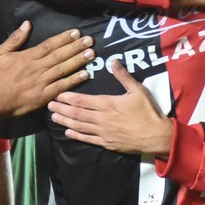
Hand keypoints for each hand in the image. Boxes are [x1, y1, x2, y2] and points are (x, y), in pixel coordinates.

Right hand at [0, 23, 92, 122]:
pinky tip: (85, 74)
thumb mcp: (0, 53)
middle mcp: (36, 68)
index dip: (64, 38)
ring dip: (78, 61)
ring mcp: (41, 83)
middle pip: (59, 55)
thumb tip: (27, 24)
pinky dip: (73, 80)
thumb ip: (15, 39)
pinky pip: (61, 87)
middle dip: (76, 47)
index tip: (76, 32)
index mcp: (27, 57)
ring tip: (91, 53)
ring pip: (63, 69)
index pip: (49, 45)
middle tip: (90, 40)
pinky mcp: (43, 96)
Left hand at [48, 61, 172, 155]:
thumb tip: (113, 61)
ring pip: (79, 126)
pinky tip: (67, 132)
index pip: (82, 100)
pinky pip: (88, 139)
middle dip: (62, 108)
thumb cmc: (147, 111)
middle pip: (77, 113)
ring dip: (65, 121)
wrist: (156, 136)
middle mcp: (101, 118)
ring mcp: (103, 132)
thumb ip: (123, 76)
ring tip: (53, 116)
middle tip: (48, 105)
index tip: (56, 94)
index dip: (67, 97)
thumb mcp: (137, 90)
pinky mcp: (107, 143)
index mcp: (107, 104)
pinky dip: (76, 135)